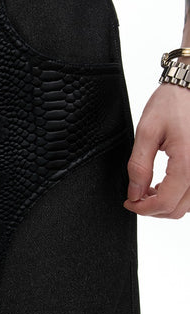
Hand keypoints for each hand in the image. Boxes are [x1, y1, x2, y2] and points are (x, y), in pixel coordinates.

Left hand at [124, 82, 189, 217]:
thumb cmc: (172, 103)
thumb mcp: (147, 132)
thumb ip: (139, 166)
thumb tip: (134, 193)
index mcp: (188, 163)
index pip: (165, 204)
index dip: (142, 209)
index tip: (128, 202)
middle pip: (177, 210)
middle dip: (152, 209)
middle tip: (135, 196)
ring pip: (187, 206)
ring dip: (166, 204)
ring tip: (149, 189)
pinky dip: (177, 196)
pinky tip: (164, 184)